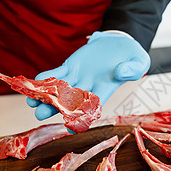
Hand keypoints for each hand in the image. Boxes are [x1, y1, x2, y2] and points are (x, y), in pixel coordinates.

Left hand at [27, 31, 150, 119]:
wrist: (121, 43)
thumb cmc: (132, 57)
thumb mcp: (139, 61)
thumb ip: (133, 69)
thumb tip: (120, 73)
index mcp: (105, 90)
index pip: (91, 108)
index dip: (80, 118)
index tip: (70, 127)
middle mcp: (89, 88)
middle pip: (69, 102)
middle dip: (54, 108)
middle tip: (40, 114)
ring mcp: (78, 78)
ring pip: (59, 90)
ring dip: (45, 95)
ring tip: (31, 101)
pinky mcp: (71, 67)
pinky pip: (57, 74)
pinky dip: (47, 77)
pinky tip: (35, 80)